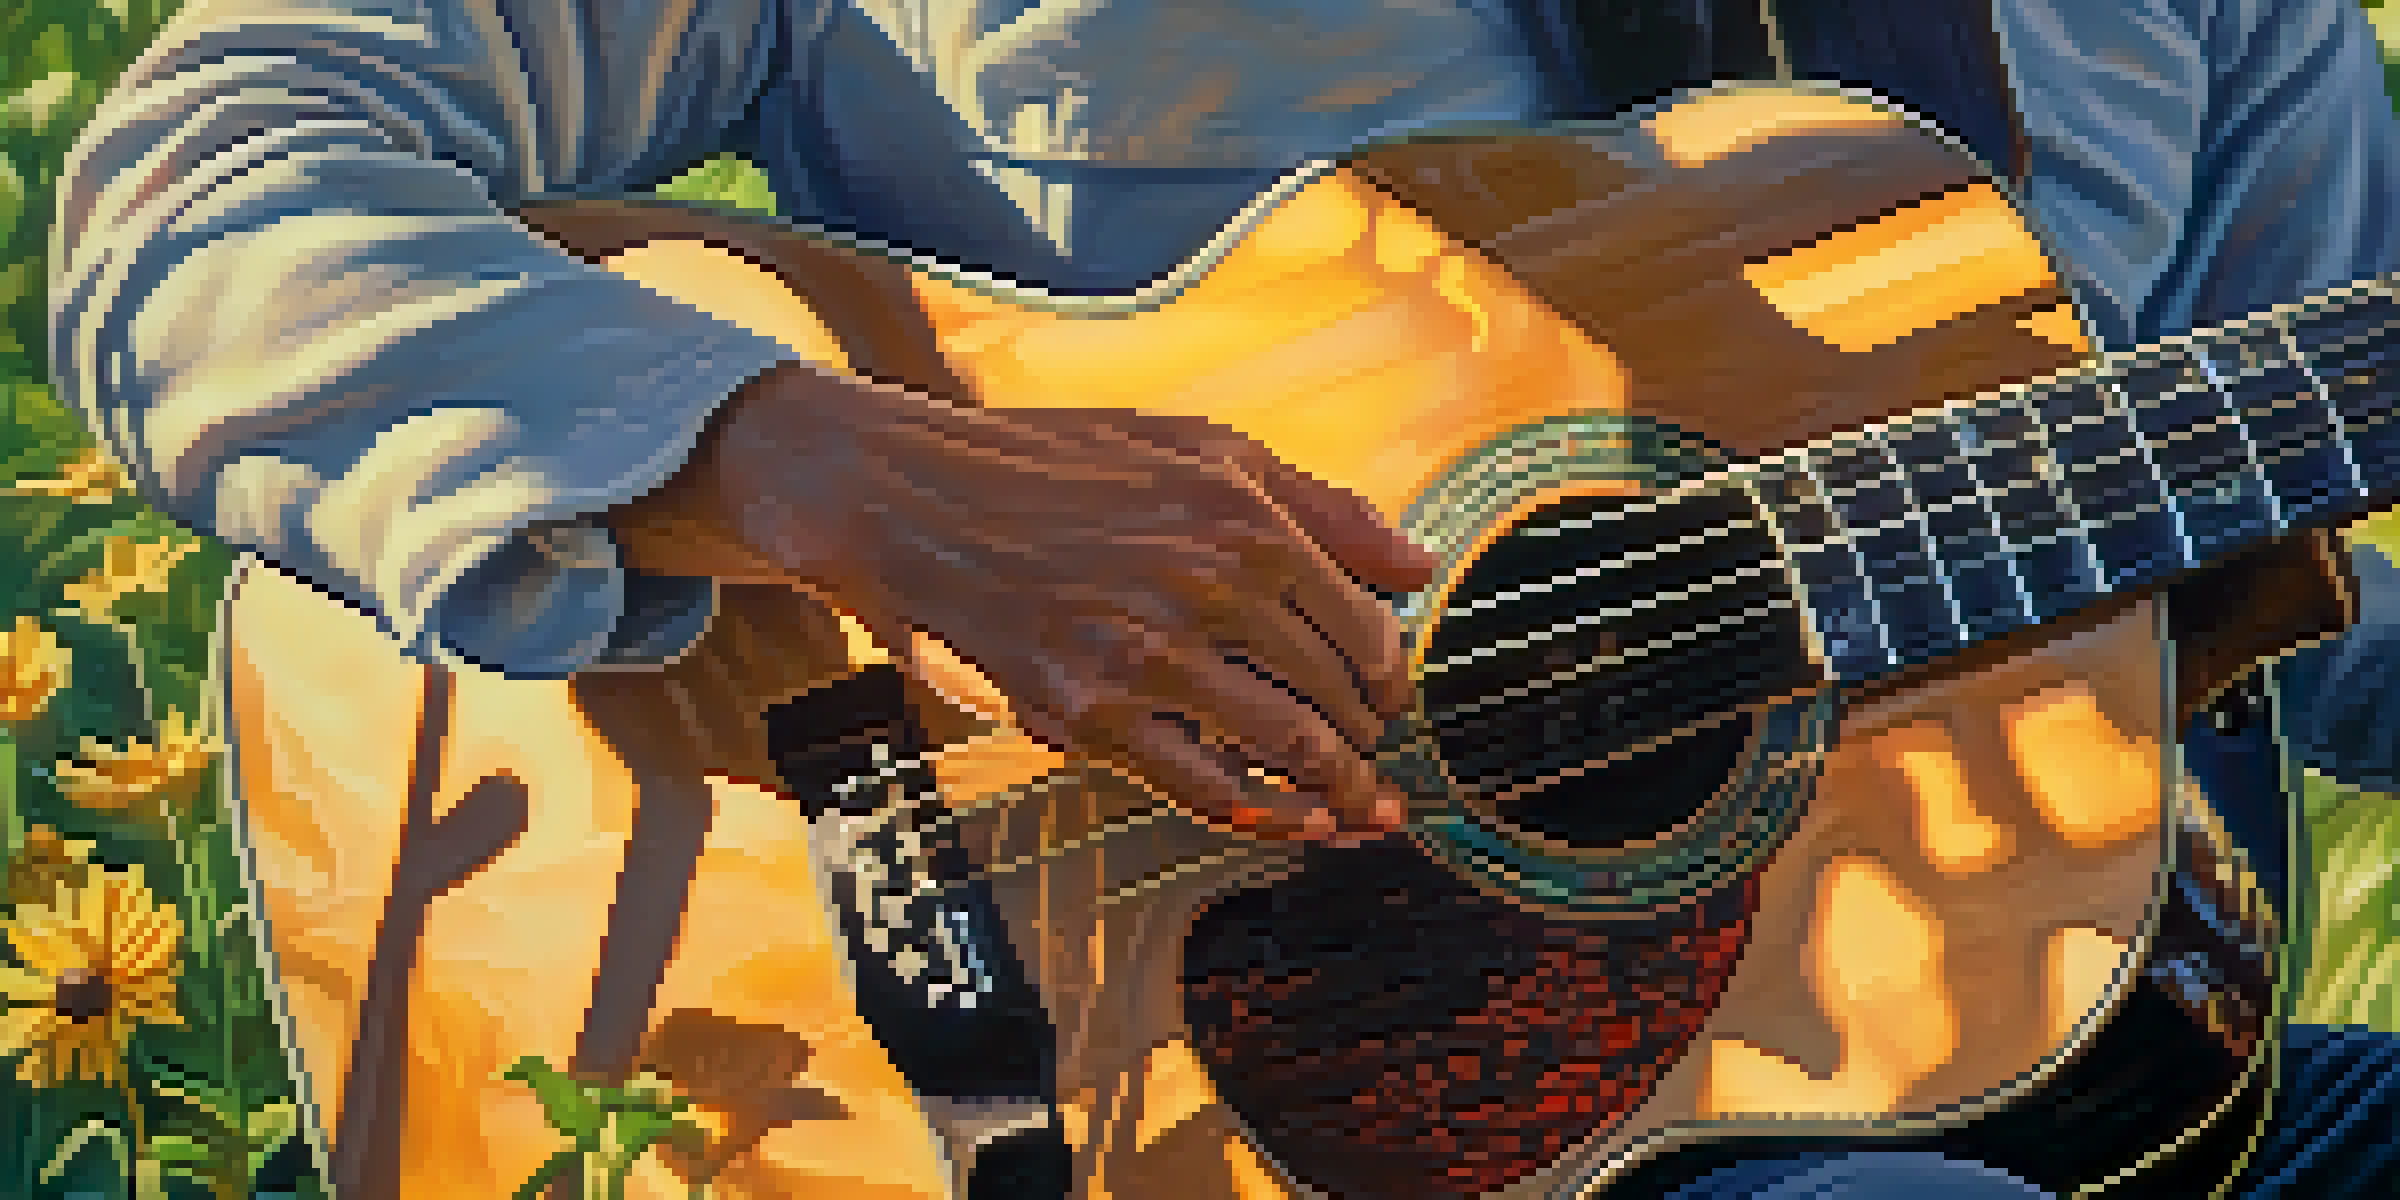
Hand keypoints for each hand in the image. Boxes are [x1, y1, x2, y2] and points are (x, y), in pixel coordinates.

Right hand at [651, 363, 1437, 841]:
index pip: (1367, 628)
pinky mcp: (1087, 716)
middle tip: (1378, 765)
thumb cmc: (1061, 464)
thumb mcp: (1204, 448)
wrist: (920, 498)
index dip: (1392, 677)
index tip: (1387, 696)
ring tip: (1359, 813)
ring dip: (1340, 794)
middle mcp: (1209, 589)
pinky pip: (1202, 790)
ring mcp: (1148, 659)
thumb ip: (1323, 507)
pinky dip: (1264, 818)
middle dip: (1372, 742)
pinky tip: (1293, 828)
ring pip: (1287, 750)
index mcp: (1247, 521)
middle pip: (1338, 696)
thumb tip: (1422, 566)